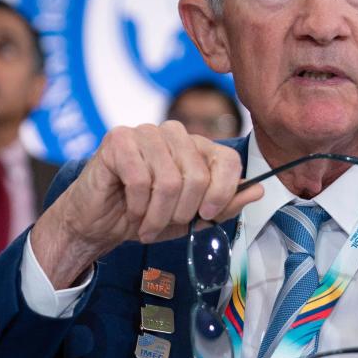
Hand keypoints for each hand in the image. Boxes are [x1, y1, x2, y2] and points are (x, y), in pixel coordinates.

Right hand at [29, 121, 261, 287]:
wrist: (98, 223)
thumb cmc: (145, 216)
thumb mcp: (191, 218)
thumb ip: (224, 203)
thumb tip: (259, 190)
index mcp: (195, 146)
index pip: (228, 159)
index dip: (224, 191)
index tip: (208, 214)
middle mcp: (172, 133)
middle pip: (198, 174)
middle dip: (183, 211)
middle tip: (166, 224)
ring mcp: (144, 133)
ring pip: (169, 180)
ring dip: (158, 214)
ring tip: (147, 224)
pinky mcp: (118, 141)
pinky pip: (140, 179)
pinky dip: (138, 206)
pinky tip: (131, 211)